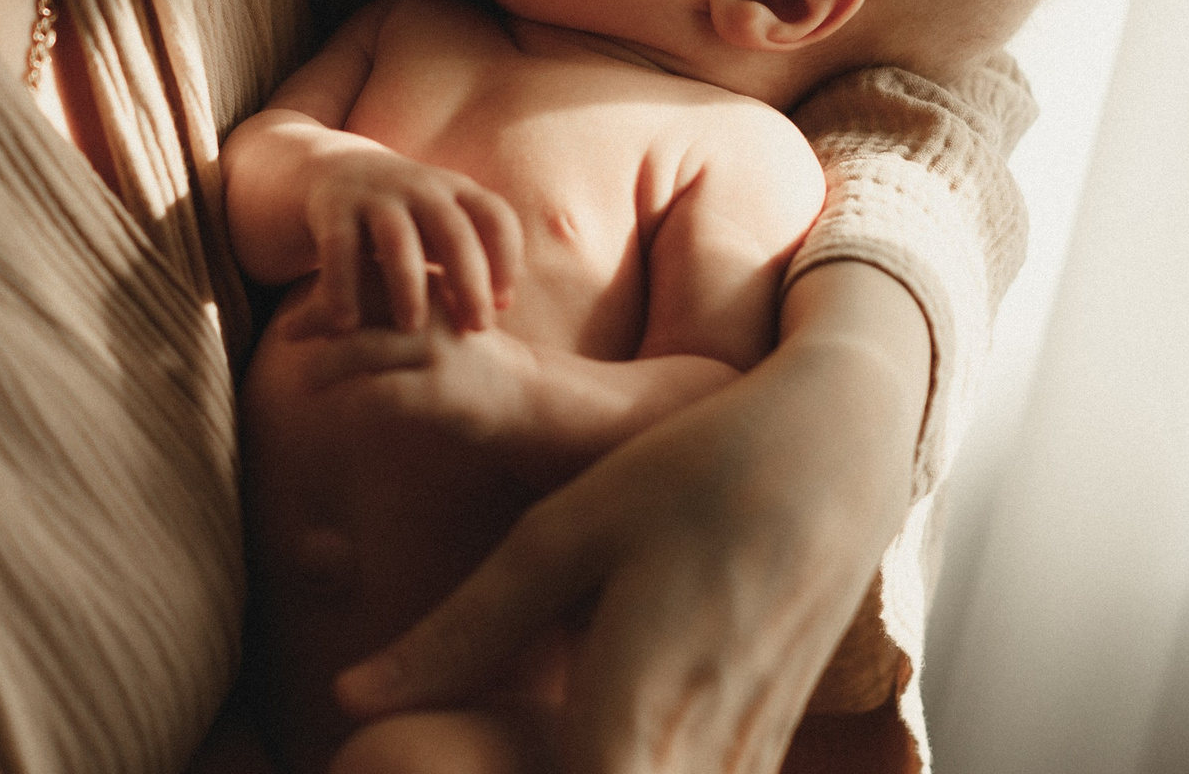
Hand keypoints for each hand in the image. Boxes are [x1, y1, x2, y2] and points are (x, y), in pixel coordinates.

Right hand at [299, 148, 518, 333]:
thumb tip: (502, 305)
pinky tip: (346, 324)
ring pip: (398, 242)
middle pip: (454, 232)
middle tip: (478, 328)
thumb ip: (473, 260)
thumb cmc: (402, 216)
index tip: (502, 304)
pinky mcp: (332, 207)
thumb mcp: (439, 226)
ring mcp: (374, 194)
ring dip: (409, 287)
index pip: (495, 217)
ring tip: (411, 328)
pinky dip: (342, 288)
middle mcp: (418, 186)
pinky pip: (339, 250)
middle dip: (470, 282)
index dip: (507, 260)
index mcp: (454, 189)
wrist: (330, 170)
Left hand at [333, 263, 929, 771]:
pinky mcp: (772, 741)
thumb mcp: (562, 535)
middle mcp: (702, 754)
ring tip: (532, 740)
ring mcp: (749, 756)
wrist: (839, 447)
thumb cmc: (686, 474)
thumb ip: (462, 630)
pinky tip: (599, 742)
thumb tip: (350, 694)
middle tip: (454, 759)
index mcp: (636, 710)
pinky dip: (643, 773)